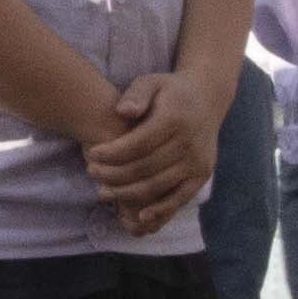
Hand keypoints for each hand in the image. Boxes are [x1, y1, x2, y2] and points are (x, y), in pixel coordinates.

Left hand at [83, 68, 215, 233]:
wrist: (206, 100)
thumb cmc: (170, 91)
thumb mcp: (152, 81)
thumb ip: (136, 94)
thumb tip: (122, 111)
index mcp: (175, 120)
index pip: (139, 143)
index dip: (113, 152)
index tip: (92, 153)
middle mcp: (190, 144)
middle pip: (146, 168)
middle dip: (114, 174)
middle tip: (90, 172)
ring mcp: (198, 163)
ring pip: (159, 186)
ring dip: (128, 194)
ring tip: (103, 192)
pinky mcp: (201, 176)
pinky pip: (180, 198)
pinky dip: (160, 210)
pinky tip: (139, 216)